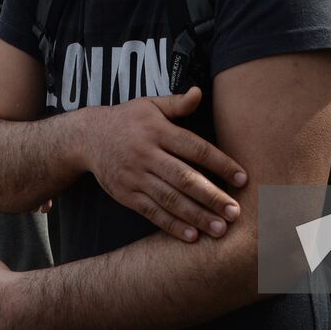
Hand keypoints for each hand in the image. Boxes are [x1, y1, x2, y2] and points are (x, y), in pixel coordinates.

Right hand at [84, 86, 247, 241]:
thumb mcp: (150, 105)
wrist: (87, 138)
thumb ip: (177, 104)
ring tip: (220, 229)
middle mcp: (147, 154)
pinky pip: (152, 212)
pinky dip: (172, 225)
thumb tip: (199, 93)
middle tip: (235, 212)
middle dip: (212, 197)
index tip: (243, 179)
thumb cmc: (128, 120)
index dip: (220, 163)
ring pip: (170, 199)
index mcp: (158, 131)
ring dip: (196, 216)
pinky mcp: (126, 194)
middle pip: (184, 178)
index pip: (195, 149)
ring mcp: (136, 177)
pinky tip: (192, 237)